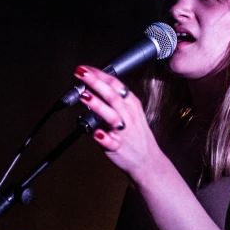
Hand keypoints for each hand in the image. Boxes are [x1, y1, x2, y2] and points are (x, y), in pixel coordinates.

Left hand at [73, 65, 165, 181]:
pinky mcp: (118, 147)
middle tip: (81, 73)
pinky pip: (110, 142)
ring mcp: (124, 131)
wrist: (148, 161)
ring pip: (111, 116)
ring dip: (97, 105)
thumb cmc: (136, 134)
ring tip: (84, 96)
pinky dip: (103, 137)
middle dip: (95, 82)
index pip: (115, 84)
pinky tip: (96, 133)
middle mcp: (128, 115)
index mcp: (131, 104)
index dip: (99, 74)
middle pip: (112, 95)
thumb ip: (114, 100)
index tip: (85, 68)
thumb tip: (93, 87)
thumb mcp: (131, 112)